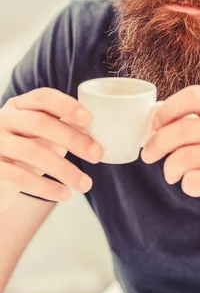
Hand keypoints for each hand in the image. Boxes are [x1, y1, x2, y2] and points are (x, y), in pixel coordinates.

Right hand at [0, 88, 103, 212]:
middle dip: (73, 139)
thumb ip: (64, 128)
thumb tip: (96, 131)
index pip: (43, 97)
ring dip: (64, 169)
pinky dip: (46, 187)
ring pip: (32, 151)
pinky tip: (64, 195)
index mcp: (19, 106)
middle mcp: (3, 119)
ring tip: (85, 184)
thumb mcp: (43, 137)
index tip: (88, 118)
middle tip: (97, 155)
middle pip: (40, 123)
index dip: (66, 105)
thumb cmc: (25, 153)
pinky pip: (19, 176)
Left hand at [141, 85, 199, 244]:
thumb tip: (164, 118)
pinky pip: (192, 180)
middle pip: (182, 127)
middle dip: (156, 142)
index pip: (195, 95)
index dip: (167, 108)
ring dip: (169, 168)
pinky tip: (197, 187)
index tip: (155, 124)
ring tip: (173, 175)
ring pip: (183, 156)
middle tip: (148, 154)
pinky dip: (186, 185)